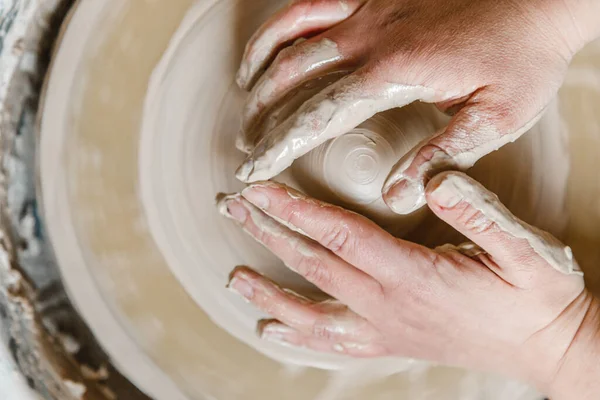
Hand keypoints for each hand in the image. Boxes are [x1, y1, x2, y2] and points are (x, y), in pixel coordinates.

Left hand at [218, 172, 596, 396]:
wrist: (547, 347)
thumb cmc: (536, 297)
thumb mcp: (524, 249)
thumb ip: (478, 214)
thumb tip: (433, 180)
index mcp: (413, 276)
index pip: (341, 236)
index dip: (297, 210)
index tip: (262, 190)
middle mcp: (389, 306)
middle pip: (315, 265)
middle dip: (270, 233)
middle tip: (232, 208)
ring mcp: (386, 329)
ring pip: (313, 311)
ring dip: (269, 292)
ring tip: (234, 278)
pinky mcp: (391, 341)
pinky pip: (335, 342)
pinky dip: (299, 336)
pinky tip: (273, 332)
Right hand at [234, 0, 596, 213]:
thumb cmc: (522, 57)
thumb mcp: (495, 118)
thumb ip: (443, 155)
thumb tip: (400, 196)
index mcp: (393, 73)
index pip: (318, 116)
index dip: (279, 146)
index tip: (254, 169)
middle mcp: (368, 38)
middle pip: (293, 80)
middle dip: (263, 118)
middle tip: (247, 148)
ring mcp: (366, 10)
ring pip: (291, 40)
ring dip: (261, 73)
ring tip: (243, 103)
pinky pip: (308, 3)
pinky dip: (279, 26)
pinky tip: (268, 48)